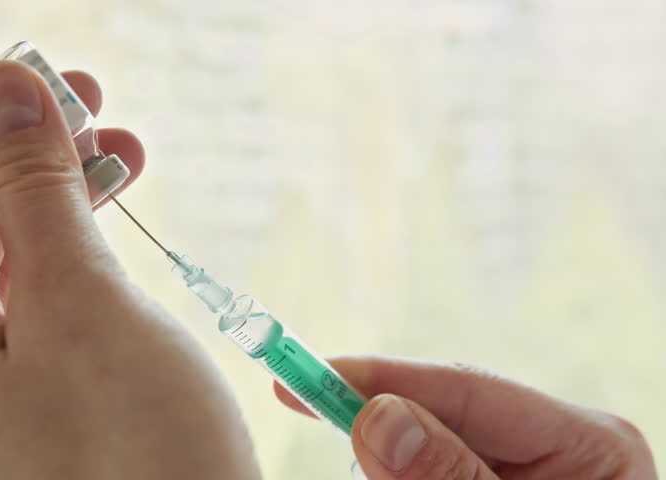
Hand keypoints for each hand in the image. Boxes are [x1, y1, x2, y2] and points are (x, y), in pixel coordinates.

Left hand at [0, 61, 260, 479]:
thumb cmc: (140, 465)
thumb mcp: (84, 300)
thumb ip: (34, 193)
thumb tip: (5, 94)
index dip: (24, 137)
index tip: (81, 98)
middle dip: (53, 185)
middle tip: (117, 141)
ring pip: (16, 296)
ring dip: (70, 237)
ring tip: (122, 198)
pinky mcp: (30, 444)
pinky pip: (40, 346)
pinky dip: (80, 299)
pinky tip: (115, 283)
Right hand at [276, 357, 656, 478]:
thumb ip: (451, 477)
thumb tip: (377, 417)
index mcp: (585, 443)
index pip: (463, 386)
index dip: (376, 376)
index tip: (299, 377)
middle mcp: (551, 448)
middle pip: (439, 414)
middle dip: (375, 426)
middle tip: (302, 407)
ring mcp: (518, 473)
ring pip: (422, 449)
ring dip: (387, 464)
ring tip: (344, 428)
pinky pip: (425, 472)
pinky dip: (399, 474)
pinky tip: (386, 467)